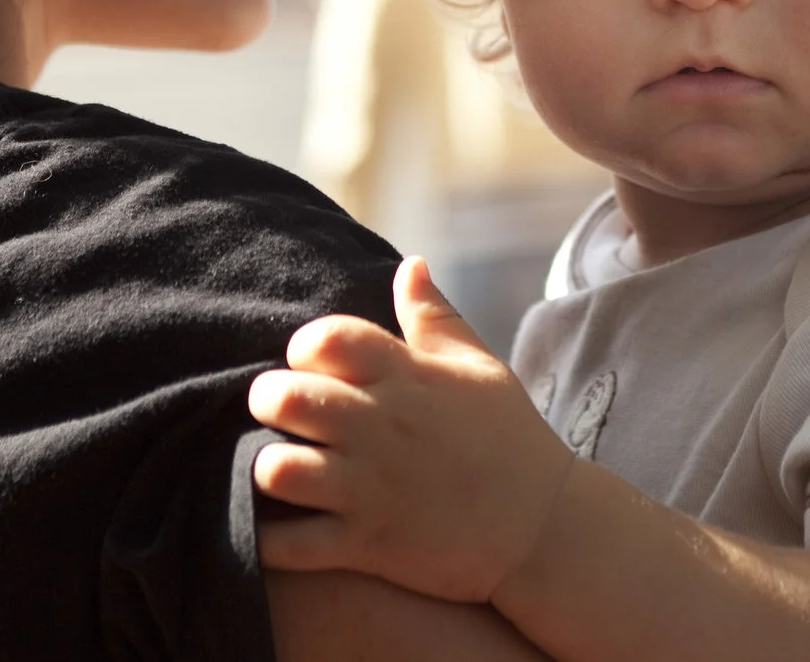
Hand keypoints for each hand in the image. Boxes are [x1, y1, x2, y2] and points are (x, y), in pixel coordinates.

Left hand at [250, 257, 576, 603]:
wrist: (544, 529)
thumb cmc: (509, 439)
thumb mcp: (480, 366)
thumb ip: (435, 315)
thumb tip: (409, 263)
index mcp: (407, 377)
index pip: (328, 338)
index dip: (304, 345)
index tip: (310, 363)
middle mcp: (381, 428)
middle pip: (285, 397)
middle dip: (268, 400)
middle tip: (278, 411)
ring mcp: (371, 489)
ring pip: (278, 470)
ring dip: (266, 467)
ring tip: (278, 468)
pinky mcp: (367, 545)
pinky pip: (290, 546)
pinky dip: (269, 541)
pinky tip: (275, 528)